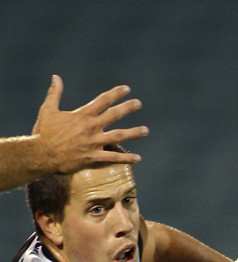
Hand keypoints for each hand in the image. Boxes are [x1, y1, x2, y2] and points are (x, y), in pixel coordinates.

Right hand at [32, 75, 148, 172]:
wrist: (41, 155)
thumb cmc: (43, 132)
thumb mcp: (48, 110)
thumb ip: (55, 93)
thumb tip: (56, 77)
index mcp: (82, 115)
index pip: (102, 101)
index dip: (115, 94)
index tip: (127, 89)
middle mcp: (91, 127)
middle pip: (114, 115)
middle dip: (127, 107)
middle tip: (138, 103)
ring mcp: (93, 143)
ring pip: (118, 136)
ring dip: (133, 132)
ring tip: (146, 130)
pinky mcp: (93, 157)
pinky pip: (113, 158)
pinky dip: (126, 159)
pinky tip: (138, 158)